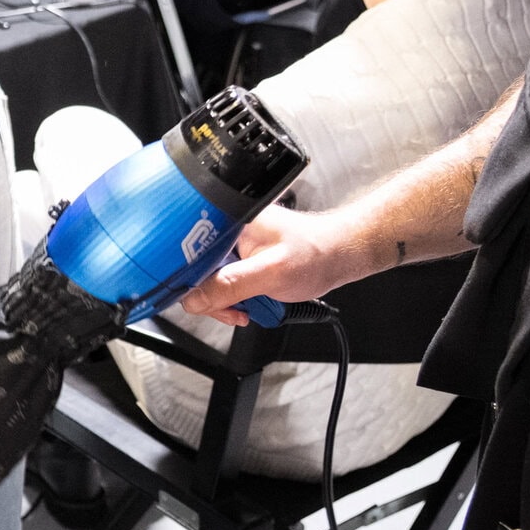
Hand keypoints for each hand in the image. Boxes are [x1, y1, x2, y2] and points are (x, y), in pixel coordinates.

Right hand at [178, 205, 359, 325]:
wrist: (340, 256)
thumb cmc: (318, 253)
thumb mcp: (272, 273)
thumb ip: (231, 286)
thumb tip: (194, 299)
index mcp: (227, 221)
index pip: (189, 254)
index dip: (191, 281)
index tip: (204, 301)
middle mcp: (226, 230)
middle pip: (197, 271)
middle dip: (213, 297)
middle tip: (235, 309)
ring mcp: (233, 245)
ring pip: (210, 280)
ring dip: (227, 300)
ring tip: (250, 305)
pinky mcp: (241, 258)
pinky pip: (224, 282)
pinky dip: (235, 297)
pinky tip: (251, 300)